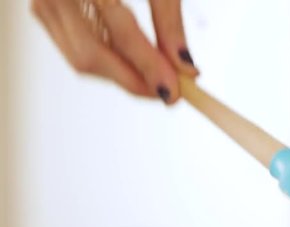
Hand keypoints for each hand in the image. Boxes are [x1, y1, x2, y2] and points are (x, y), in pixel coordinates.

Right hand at [31, 0, 198, 103]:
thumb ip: (169, 21)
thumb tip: (186, 69)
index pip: (118, 33)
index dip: (148, 67)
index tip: (174, 93)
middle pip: (88, 56)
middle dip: (132, 79)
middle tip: (169, 91)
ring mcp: (42, 0)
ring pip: (79, 56)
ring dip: (120, 72)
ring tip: (157, 73)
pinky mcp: (44, 8)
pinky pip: (75, 46)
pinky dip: (107, 56)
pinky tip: (134, 57)